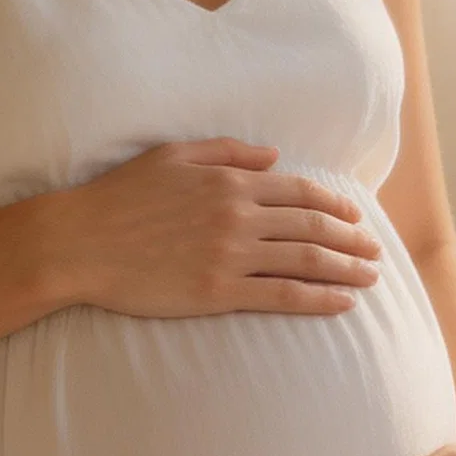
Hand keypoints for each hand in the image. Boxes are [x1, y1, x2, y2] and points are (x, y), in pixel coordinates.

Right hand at [60, 138, 383, 318]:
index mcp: (229, 181)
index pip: (298, 190)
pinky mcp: (219, 292)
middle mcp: (238, 215)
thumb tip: (274, 156)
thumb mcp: (173, 155)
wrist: (80, 242)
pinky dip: (319, 299)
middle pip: (312, 225)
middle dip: (351, 238)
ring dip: (346, 268)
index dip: (334, 203)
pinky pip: (283, 296)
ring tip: (370, 277)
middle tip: (375, 251)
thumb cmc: (120, 196)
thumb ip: (227, 152)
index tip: (355, 216)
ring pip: (306, 260)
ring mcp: (231, 255)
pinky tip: (342, 303)